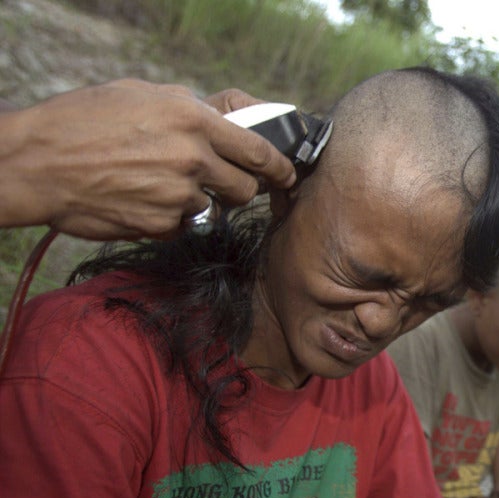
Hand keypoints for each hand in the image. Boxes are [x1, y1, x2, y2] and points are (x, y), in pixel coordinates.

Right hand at [0, 79, 296, 239]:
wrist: (37, 163)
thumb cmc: (85, 120)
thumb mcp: (144, 95)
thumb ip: (195, 107)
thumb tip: (232, 114)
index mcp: (194, 121)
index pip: (259, 151)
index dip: (280, 167)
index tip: (287, 174)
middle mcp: (192, 159)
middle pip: (246, 188)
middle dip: (240, 188)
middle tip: (220, 182)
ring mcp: (177, 196)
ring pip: (214, 209)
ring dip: (199, 202)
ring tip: (161, 186)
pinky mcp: (160, 226)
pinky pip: (183, 226)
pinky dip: (171, 219)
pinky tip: (143, 201)